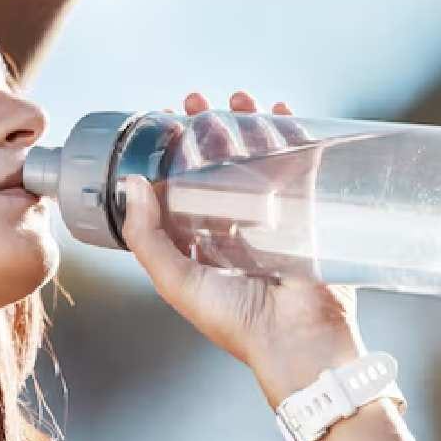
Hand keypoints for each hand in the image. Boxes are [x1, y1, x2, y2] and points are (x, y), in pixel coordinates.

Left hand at [120, 90, 368, 407]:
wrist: (299, 342)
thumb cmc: (234, 320)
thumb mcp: (175, 280)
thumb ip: (146, 237)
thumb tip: (130, 184)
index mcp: (204, 242)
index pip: (186, 186)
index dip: (174, 155)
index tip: (165, 123)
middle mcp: (238, 226)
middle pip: (222, 164)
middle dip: (211, 130)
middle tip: (197, 102)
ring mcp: (276, 217)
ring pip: (260, 158)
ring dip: (250, 123)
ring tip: (237, 98)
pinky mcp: (310, 212)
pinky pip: (300, 164)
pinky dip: (293, 134)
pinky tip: (282, 110)